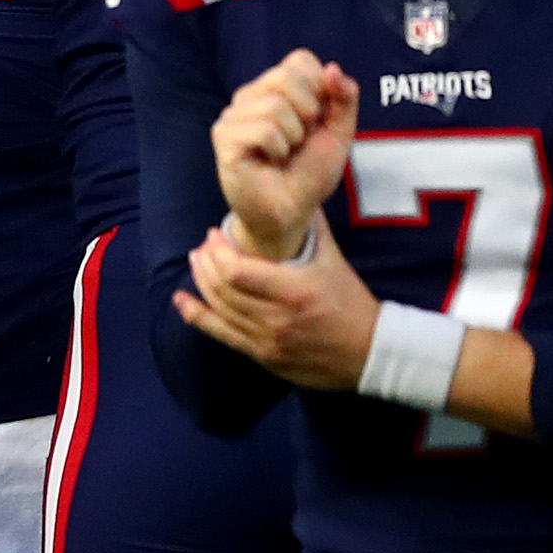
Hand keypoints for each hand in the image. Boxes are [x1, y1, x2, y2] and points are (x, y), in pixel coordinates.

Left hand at [173, 217, 378, 391]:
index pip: (237, 271)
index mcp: (293, 291)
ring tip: (195, 262)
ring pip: (219, 310)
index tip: (214, 234)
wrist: (370, 352)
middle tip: (204, 246)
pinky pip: (222, 335)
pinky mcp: (263, 357)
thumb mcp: (334, 262)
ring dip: (201, 283)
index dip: (217, 251)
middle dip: (206, 262)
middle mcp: (276, 319)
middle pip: (223, 289)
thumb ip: (313, 229)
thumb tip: (299, 195)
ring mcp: (267, 341)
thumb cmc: (352, 303)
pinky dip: (198, 316)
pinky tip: (182, 301)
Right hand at [212, 50, 355, 258]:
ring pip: (276, 106)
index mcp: (275, 88)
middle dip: (308, 113)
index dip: (320, 91)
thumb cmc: (309, 173)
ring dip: (293, 138)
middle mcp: (250, 95)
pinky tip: (268, 162)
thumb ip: (345, 99)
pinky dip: (278, 150)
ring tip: (283, 154)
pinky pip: (263, 129)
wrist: (291, 212)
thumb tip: (333, 69)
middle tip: (299, 141)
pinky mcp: (224, 137)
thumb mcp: (338, 134)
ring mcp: (233, 114)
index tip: (316, 122)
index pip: (300, 60)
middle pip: (286, 76)